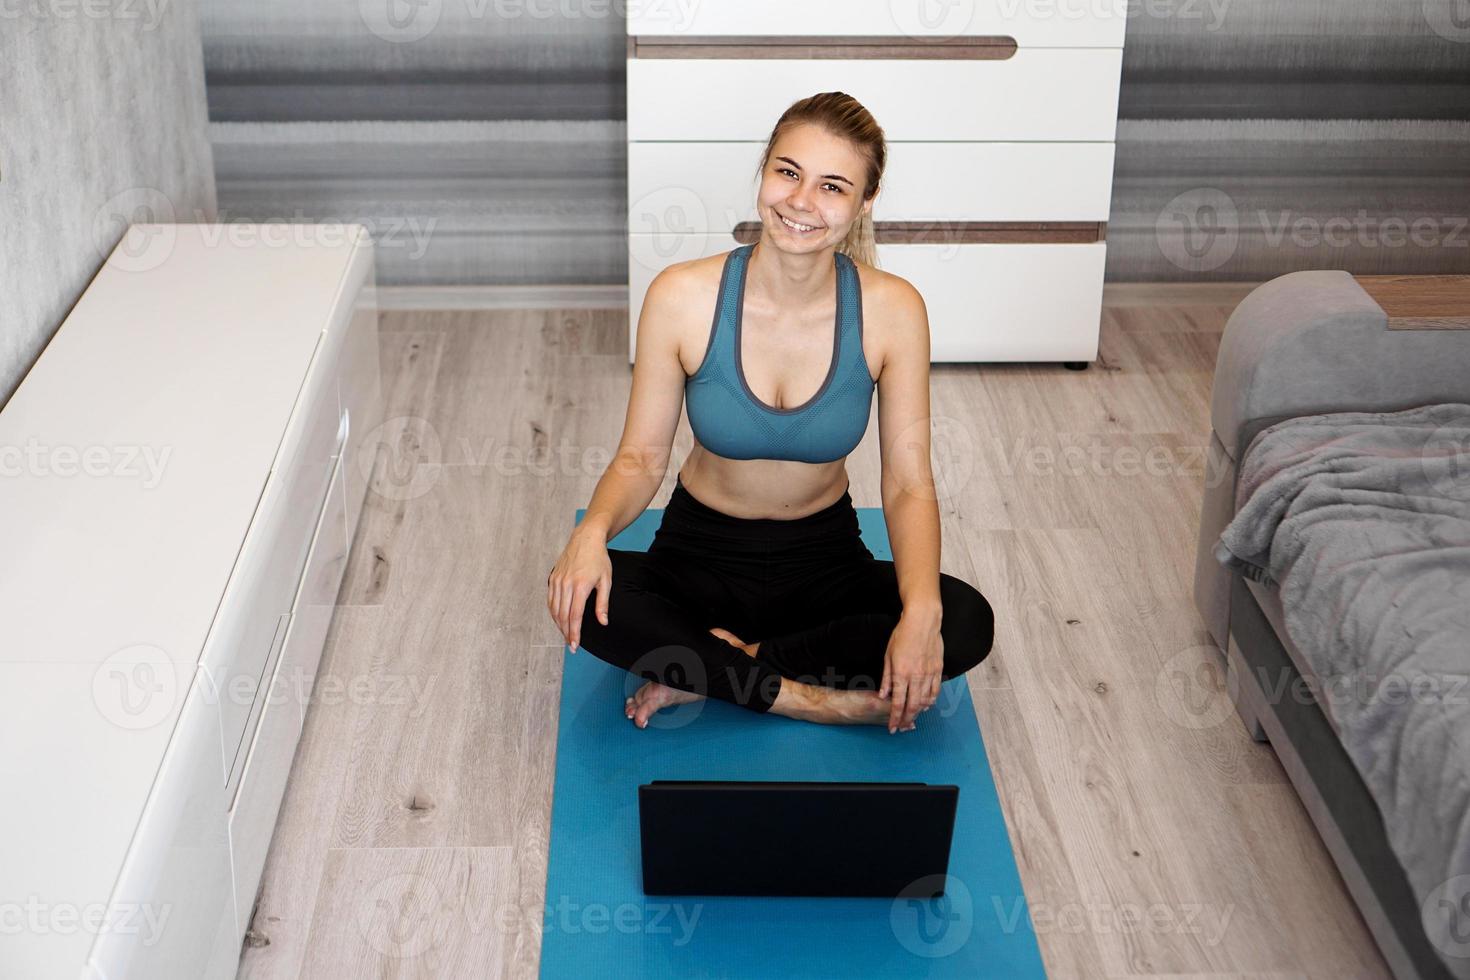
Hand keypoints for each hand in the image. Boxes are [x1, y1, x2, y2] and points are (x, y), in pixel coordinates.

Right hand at [546, 527, 611, 653]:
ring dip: (559, 625)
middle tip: (571, 645)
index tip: (575, 645)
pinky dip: (553, 612)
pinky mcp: (553, 577)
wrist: (586, 538)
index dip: (574, 633)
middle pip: (562, 616)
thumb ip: (603, 603)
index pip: (575, 616)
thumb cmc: (599, 559)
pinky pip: (551, 600)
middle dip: (566, 633)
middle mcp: (566, 584)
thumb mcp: (606, 581)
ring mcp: (557, 580)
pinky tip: (559, 620)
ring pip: (554, 609)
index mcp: (580, 585)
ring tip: (566, 635)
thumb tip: (602, 622)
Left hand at [879, 611, 942, 733]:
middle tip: (902, 727)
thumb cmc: (902, 635)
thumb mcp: (888, 655)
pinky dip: (931, 701)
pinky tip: (926, 705)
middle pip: (912, 706)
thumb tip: (883, 695)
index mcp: (901, 674)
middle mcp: (916, 677)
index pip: (897, 703)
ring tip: (912, 718)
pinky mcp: (938, 670)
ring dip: (918, 712)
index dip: (894, 718)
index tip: (892, 728)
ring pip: (925, 700)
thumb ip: (887, 677)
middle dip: (906, 719)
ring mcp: (929, 674)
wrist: (923, 621)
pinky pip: (935, 691)